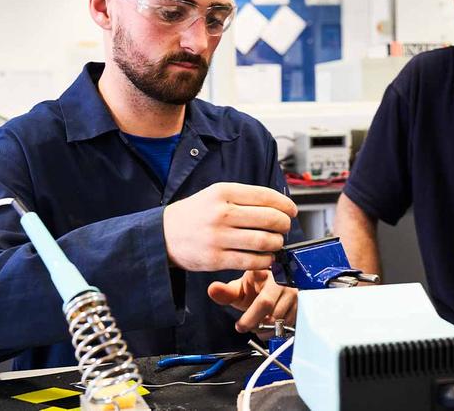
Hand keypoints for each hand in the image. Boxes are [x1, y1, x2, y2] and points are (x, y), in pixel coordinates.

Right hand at [163, 183, 296, 271]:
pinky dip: (265, 261)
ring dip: (277, 244)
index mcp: (223, 192)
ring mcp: (218, 237)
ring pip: (264, 241)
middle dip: (284, 225)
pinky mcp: (216, 259)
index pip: (266, 196)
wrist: (162, 235)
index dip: (285, 205)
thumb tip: (278, 204)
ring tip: (275, 243)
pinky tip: (265, 258)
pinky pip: (251, 261)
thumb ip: (243, 198)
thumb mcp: (214, 194)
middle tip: (284, 228)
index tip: (291, 211)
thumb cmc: (194, 214)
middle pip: (270, 219)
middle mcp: (221, 213)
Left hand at [207, 270, 296, 334]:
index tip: (240, 325)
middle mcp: (285, 283)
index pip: (263, 303)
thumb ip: (225, 292)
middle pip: (273, 316)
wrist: (274, 285)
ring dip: (267, 329)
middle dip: (257, 326)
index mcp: (268, 274)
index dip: (250, 319)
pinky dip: (277, 329)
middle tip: (247, 326)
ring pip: (282, 323)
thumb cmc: (256, 287)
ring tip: (258, 322)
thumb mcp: (239, 289)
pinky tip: (271, 322)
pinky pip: (290, 325)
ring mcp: (296, 294)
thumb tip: (213, 289)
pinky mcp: (302, 305)